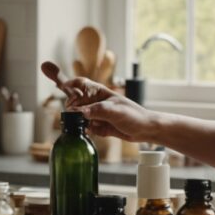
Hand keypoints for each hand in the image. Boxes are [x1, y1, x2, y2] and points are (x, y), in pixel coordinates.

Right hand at [40, 61, 162, 143]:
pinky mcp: (97, 126)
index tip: (69, 95)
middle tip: (78, 114)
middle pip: (73, 101)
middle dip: (72, 108)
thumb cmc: (134, 115)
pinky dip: (85, 131)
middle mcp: (94, 102)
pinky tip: (92, 131)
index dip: (69, 87)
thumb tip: (79, 113)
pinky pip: (84, 128)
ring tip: (89, 124)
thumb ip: (97, 111)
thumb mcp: (116, 111)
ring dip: (78, 122)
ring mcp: (95, 114)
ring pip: (77, 116)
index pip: (78, 83)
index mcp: (98, 92)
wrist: (145, 130)